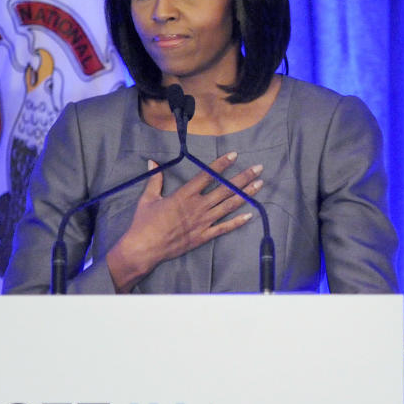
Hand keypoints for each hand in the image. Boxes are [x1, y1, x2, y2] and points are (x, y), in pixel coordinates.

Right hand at [107, 151, 262, 291]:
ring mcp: (203, 222)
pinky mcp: (203, 236)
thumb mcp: (148, 198)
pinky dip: (238, 222)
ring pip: (229, 206)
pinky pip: (224, 228)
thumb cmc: (144, 223)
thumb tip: (152, 162)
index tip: (235, 155)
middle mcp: (198, 206)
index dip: (222, 164)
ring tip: (259, 185)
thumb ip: (155, 179)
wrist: (145, 248)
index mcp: (184, 195)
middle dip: (243, 177)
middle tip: (258, 168)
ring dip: (246, 195)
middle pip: (225, 189)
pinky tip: (250, 215)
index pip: (207, 175)